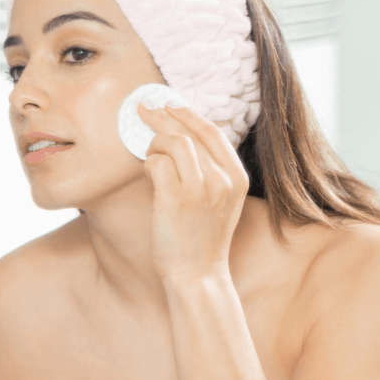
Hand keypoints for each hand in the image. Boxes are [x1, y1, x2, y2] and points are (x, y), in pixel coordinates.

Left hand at [138, 103, 249, 284]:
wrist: (197, 274)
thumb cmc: (200, 239)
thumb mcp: (219, 202)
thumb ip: (210, 172)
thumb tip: (181, 140)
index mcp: (237, 177)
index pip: (212, 131)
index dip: (187, 114)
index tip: (168, 104)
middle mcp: (223, 179)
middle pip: (189, 132)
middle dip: (161, 117)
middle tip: (141, 110)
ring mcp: (201, 188)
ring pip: (173, 142)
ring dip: (153, 143)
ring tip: (148, 155)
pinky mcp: (176, 199)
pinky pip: (157, 163)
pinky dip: (148, 163)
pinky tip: (148, 173)